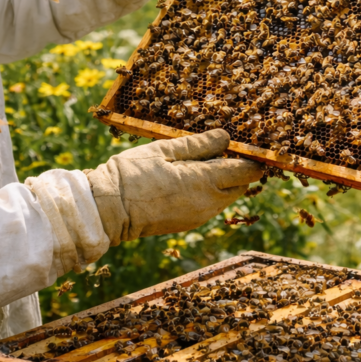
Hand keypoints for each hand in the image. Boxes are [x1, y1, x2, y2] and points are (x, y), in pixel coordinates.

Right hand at [85, 129, 261, 245]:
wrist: (109, 211)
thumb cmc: (133, 174)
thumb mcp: (166, 149)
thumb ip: (199, 144)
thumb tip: (226, 137)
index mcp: (206, 182)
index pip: (247, 171)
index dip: (251, 157)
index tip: (245, 144)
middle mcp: (209, 203)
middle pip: (241, 186)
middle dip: (238, 169)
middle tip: (219, 149)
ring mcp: (200, 216)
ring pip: (226, 196)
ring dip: (223, 181)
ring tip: (200, 161)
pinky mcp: (190, 223)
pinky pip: (211, 205)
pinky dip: (209, 192)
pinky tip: (188, 178)